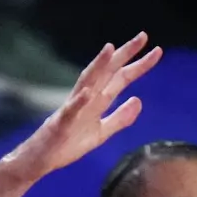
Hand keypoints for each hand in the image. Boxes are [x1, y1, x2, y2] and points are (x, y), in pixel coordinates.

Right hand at [7, 34, 161, 183]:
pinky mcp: (60, 124)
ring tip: (111, 49)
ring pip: (87, 83)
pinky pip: (69, 112)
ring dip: (98, 66)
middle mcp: (85, 99)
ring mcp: (72, 109)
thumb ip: (119, 118)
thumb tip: (139, 100)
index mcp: (96, 101)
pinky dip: (78, 102)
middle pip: (107, 72)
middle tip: (143, 36)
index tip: (157, 51)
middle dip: (124, 55)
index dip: (138, 65)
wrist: (39, 160)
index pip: (120, 78)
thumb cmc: (67, 145)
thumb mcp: (100, 133)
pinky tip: (87, 93)